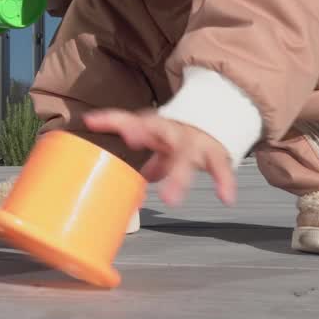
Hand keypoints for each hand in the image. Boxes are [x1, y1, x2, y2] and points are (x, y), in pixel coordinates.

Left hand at [83, 109, 235, 206]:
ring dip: (178, 177)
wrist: (220, 118)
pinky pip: (220, 168)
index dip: (111, 120)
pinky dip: (224, 182)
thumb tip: (127, 191)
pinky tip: (226, 197)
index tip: (92, 122)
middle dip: (143, 134)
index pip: (130, 119)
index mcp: (156, 126)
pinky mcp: (217, 153)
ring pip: (186, 156)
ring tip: (170, 200)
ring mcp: (195, 142)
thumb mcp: (157, 141)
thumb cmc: (180, 135)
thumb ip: (142, 162)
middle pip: (159, 131)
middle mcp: (174, 131)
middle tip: (130, 141)